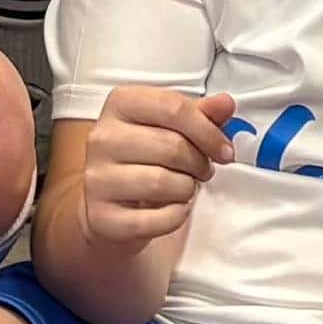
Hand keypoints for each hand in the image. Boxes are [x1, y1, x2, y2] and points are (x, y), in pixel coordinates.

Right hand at [76, 86, 233, 249]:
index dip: (209, 131)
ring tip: (184, 187)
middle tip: (202, 170)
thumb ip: (200, 114)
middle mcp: (103, 137)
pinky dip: (175, 216)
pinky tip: (173, 208)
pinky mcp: (102, 216)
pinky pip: (155, 219)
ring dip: (187, 189)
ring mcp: (98, 178)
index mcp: (121, 103)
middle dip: (199, 163)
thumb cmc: (142, 158)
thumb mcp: (169, 127)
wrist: (106, 202)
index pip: (173, 107)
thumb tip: (225, 104)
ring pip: (163, 183)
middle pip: (172, 146)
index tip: (224, 150)